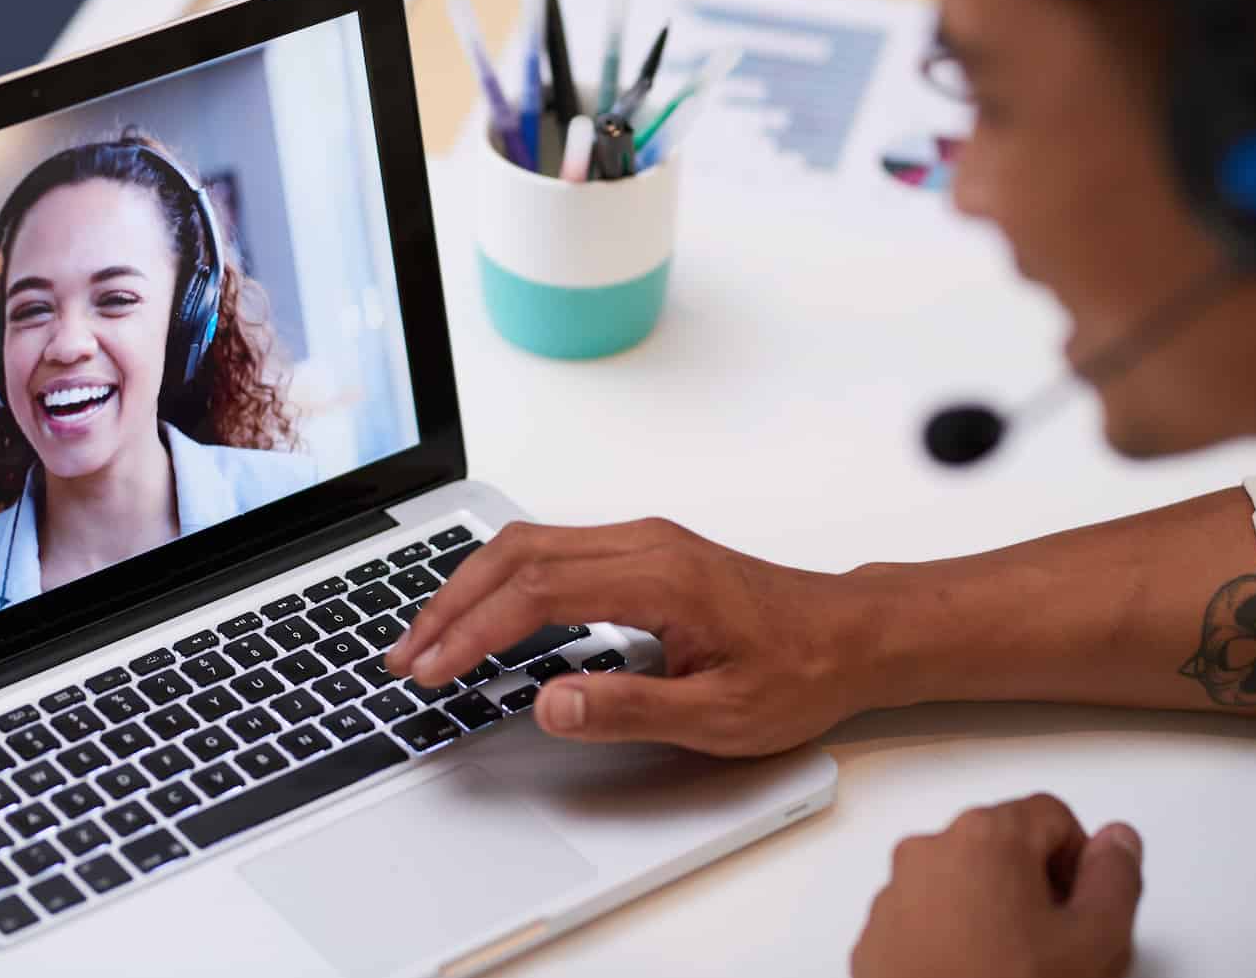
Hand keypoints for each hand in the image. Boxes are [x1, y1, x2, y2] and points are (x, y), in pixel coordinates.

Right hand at [383, 517, 894, 755]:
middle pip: (517, 554)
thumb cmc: (798, 670)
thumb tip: (550, 704)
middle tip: (406, 655)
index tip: (435, 667)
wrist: (850, 634)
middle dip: (450, 603)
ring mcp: (640, 541)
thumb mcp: (719, 714)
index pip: (537, 591)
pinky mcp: (640, 551)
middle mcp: (643, 544)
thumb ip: (628, 708)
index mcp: (659, 578)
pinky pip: (551, 550)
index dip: (474, 631)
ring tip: (427, 637)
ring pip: (528, 544)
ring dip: (470, 587)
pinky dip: (501, 580)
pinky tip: (482, 613)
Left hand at [852, 794, 1143, 977]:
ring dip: (996, 914)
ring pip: (965, 882)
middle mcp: (931, 849)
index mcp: (985, 835)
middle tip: (1058, 946)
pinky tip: (976, 974)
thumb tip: (1118, 840)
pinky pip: (929, 915)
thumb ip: (1116, 879)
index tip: (1085, 908)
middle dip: (1039, 889)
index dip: (1081, 862)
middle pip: (1006, 847)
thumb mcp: (1093, 941)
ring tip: (1016, 968)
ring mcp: (896, 890)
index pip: (1053, 817)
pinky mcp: (878, 930)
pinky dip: (956, 936)